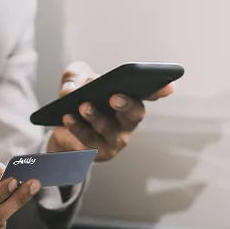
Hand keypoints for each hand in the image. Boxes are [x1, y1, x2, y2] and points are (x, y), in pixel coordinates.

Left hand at [47, 61, 174, 161]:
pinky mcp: (97, 152)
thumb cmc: (77, 98)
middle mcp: (126, 122)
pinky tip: (68, 117)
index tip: (169, 86)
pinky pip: (88, 141)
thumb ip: (74, 76)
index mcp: (129, 100)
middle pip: (134, 114)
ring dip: (96, 116)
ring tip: (84, 105)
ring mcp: (114, 139)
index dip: (160, 90)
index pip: (149, 94)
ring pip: (109, 129)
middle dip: (127, 105)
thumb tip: (71, 88)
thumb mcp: (75, 79)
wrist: (60, 125)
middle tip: (114, 96)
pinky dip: (77, 128)